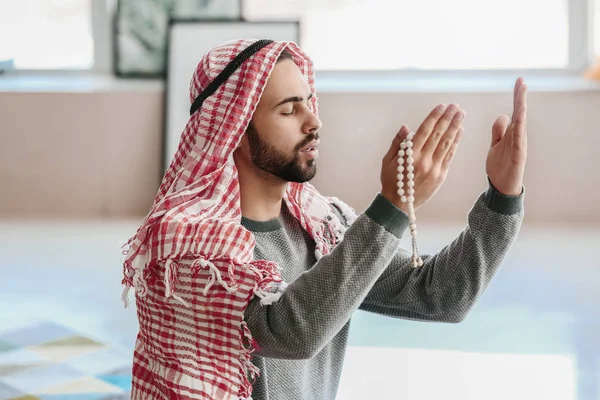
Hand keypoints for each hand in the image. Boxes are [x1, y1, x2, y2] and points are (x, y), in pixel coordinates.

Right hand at [381, 103, 464, 212]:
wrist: (399, 205)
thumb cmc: (391, 181)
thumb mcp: (388, 161)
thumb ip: (397, 143)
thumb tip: (405, 127)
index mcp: (410, 156)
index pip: (424, 131)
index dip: (434, 117)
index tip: (441, 106)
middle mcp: (423, 160)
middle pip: (438, 135)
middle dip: (447, 119)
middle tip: (455, 106)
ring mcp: (433, 168)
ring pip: (446, 144)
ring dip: (455, 127)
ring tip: (461, 115)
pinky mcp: (440, 175)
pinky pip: (449, 156)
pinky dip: (455, 143)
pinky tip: (459, 132)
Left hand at [486, 77, 527, 195]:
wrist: (501, 187)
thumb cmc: (499, 167)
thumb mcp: (495, 146)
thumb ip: (498, 131)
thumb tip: (503, 115)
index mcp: (510, 133)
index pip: (514, 111)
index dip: (516, 96)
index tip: (519, 80)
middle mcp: (517, 137)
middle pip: (519, 114)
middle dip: (520, 97)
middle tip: (521, 81)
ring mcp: (518, 146)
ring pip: (521, 124)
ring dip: (521, 109)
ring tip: (522, 94)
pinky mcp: (518, 156)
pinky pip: (519, 140)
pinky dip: (519, 128)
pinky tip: (520, 117)